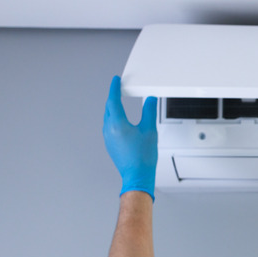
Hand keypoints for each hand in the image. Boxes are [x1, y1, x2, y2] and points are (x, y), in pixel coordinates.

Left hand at [103, 75, 158, 200]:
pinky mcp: (110, 144)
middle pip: (109, 107)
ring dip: (113, 108)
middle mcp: (109, 130)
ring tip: (120, 103)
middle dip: (113, 97)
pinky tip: (121, 121)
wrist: (137, 175)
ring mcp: (108, 138)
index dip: (114, 88)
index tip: (115, 81)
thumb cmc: (142, 157)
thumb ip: (149, 112)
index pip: (113, 100)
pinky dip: (114, 119)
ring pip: (108, 117)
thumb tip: (149, 100)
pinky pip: (109, 126)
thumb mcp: (150, 130)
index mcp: (118, 124)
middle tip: (119, 90)